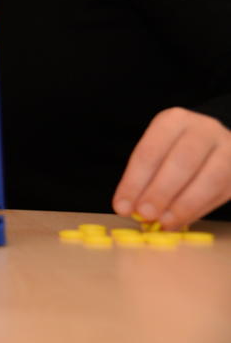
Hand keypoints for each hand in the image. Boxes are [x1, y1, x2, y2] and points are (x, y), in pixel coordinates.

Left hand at [112, 107, 230, 228]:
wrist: (214, 143)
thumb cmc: (176, 149)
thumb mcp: (157, 152)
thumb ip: (145, 178)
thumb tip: (130, 208)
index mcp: (174, 120)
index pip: (150, 151)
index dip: (134, 182)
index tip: (122, 206)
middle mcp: (204, 129)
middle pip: (181, 162)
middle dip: (160, 192)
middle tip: (144, 214)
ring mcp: (228, 148)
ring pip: (208, 179)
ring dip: (183, 206)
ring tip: (163, 222)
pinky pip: (221, 193)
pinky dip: (198, 210)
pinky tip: (180, 220)